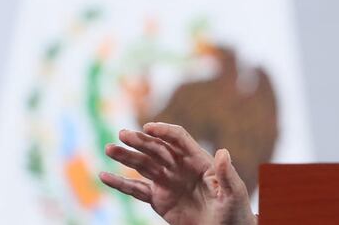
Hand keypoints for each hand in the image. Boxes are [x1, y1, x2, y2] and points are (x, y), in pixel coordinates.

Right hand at [99, 122, 255, 224]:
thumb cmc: (234, 211)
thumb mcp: (233, 192)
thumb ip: (226, 174)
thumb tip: (222, 152)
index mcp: (200, 161)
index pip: (179, 140)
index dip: (164, 132)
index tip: (148, 128)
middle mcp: (181, 168)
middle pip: (158, 149)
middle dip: (141, 141)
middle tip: (122, 134)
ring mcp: (168, 182)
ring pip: (144, 166)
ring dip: (126, 157)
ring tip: (109, 149)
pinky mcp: (158, 200)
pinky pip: (136, 190)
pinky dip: (120, 183)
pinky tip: (104, 176)